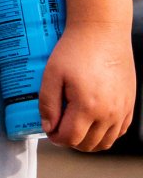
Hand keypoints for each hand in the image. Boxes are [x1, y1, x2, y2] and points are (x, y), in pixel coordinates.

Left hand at [40, 20, 134, 150]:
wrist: (102, 33)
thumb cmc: (76, 49)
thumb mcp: (52, 73)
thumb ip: (48, 103)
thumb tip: (48, 126)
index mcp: (88, 106)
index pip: (71, 138)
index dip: (55, 137)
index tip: (48, 129)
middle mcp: (109, 113)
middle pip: (88, 144)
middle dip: (70, 141)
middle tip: (58, 127)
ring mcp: (122, 110)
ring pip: (105, 142)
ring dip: (87, 140)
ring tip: (73, 126)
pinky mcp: (129, 105)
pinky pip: (119, 131)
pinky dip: (105, 134)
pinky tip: (92, 123)